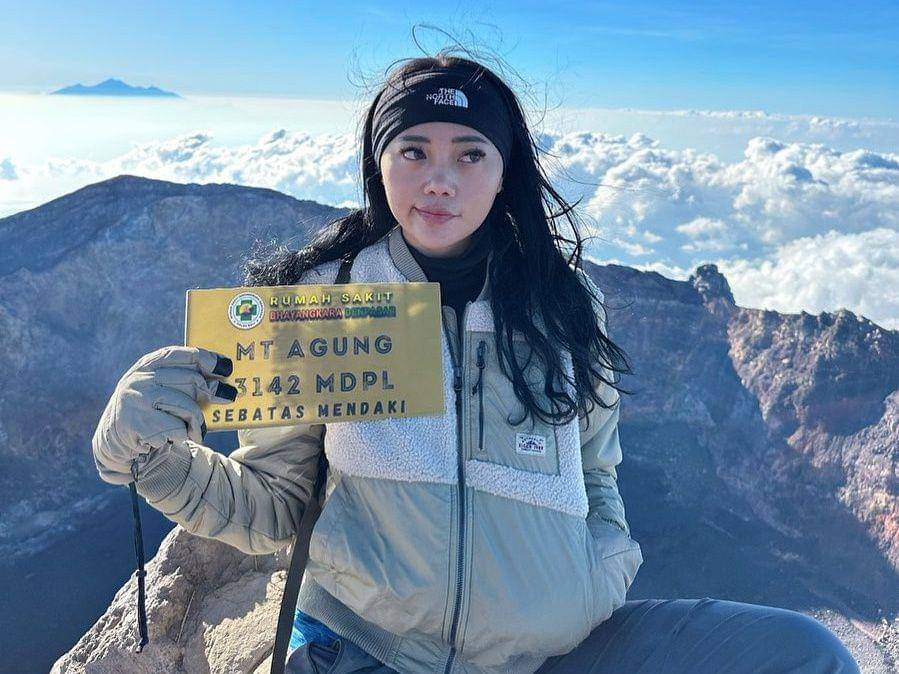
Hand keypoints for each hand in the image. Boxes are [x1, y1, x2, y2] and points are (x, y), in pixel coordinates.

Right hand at [91, 345, 237, 484]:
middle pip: (189, 380)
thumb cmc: (146, 412)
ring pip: (186, 406)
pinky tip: (179, 439)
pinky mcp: (139, 424)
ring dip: (197, 421)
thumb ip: (178, 380)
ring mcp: (137, 400)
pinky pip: (177, 428)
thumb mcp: (155, 389)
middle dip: (213, 389)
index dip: (205, 358)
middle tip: (229, 396)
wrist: (113, 443)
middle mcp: (140, 379)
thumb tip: (218, 381)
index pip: (179, 355)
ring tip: (197, 430)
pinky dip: (184, 436)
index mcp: (145, 366)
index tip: (226, 365)